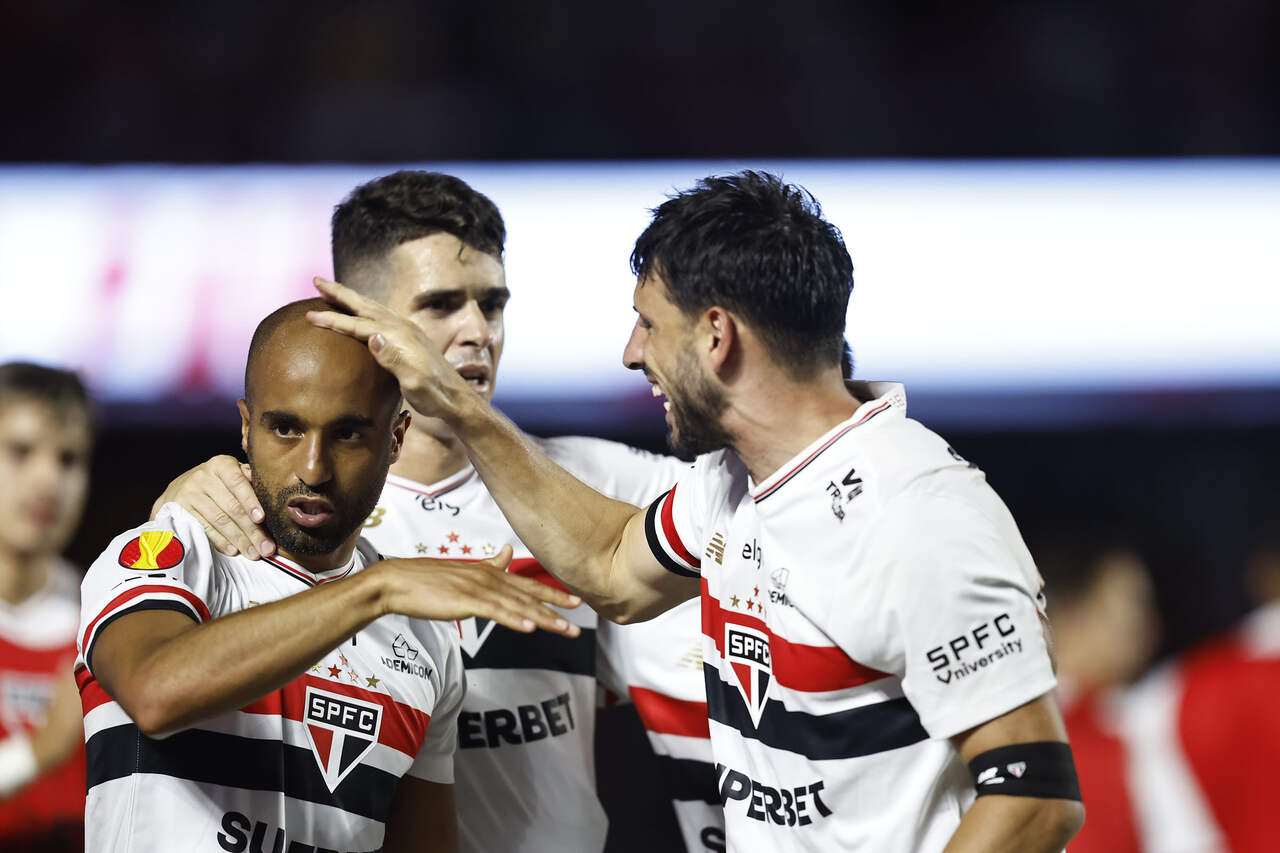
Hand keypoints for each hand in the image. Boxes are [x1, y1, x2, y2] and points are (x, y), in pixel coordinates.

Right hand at [152, 455, 274, 558]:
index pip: (237, 482)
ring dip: (239, 539)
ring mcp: (189, 493)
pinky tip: (233, 550)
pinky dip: (220, 541)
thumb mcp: (234, 474)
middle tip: (266, 548)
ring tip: (253, 553)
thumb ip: (251, 481)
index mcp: (221, 464)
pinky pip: (204, 528)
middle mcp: (203, 476)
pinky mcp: (180, 510)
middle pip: (231, 507)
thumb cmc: (219, 481)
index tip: (261, 518)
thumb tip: (269, 493)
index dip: (250, 501)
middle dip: (252, 530)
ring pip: (219, 520)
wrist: (181, 486)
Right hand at [307, 277, 472, 421]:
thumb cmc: (434, 395)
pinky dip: (366, 308)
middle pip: (364, 305)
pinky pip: (382, 315)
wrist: (457, 398)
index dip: (333, 319)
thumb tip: (372, 336)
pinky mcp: (411, 337)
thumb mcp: (414, 382)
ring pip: (373, 307)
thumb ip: (393, 359)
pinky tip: (362, 310)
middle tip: (316, 279)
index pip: (358, 325)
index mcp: (399, 337)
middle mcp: (403, 327)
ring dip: (351, 297)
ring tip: (332, 290)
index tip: (309, 315)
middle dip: (339, 293)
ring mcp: (408, 330)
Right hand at [369, 545, 582, 637]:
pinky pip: (493, 612)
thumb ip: (488, 565)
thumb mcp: (463, 571)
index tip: (576, 601)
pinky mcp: (463, 601)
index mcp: (489, 573)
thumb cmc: (427, 581)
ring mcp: (477, 589)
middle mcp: (488, 578)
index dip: (553, 593)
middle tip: (580, 617)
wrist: (395, 582)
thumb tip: (506, 551)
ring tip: (564, 629)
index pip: (527, 585)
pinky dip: (513, 619)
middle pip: (528, 595)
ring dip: (543, 618)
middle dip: (556, 608)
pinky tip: (529, 627)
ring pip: (517, 605)